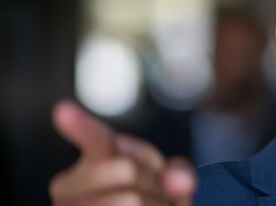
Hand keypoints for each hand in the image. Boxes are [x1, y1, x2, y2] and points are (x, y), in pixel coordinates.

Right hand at [49, 99, 195, 205]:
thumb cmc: (153, 197)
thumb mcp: (171, 178)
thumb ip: (179, 173)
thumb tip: (182, 182)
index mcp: (98, 154)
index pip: (94, 138)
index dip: (80, 125)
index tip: (63, 110)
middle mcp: (70, 184)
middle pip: (127, 171)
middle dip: (155, 183)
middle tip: (158, 192)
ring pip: (131, 200)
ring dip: (154, 204)